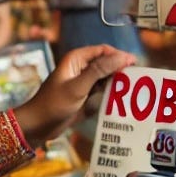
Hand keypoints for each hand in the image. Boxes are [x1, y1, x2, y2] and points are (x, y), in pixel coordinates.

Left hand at [13, 45, 136, 147]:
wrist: (37, 126)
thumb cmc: (54, 104)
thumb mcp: (78, 87)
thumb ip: (100, 71)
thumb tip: (123, 57)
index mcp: (76, 59)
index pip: (103, 50)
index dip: (119, 55)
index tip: (135, 64)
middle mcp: (80, 67)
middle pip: (105, 62)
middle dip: (120, 68)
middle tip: (137, 77)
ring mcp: (82, 81)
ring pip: (105, 75)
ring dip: (116, 80)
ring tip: (133, 87)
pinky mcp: (83, 94)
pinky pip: (101, 88)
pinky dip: (110, 91)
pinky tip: (121, 97)